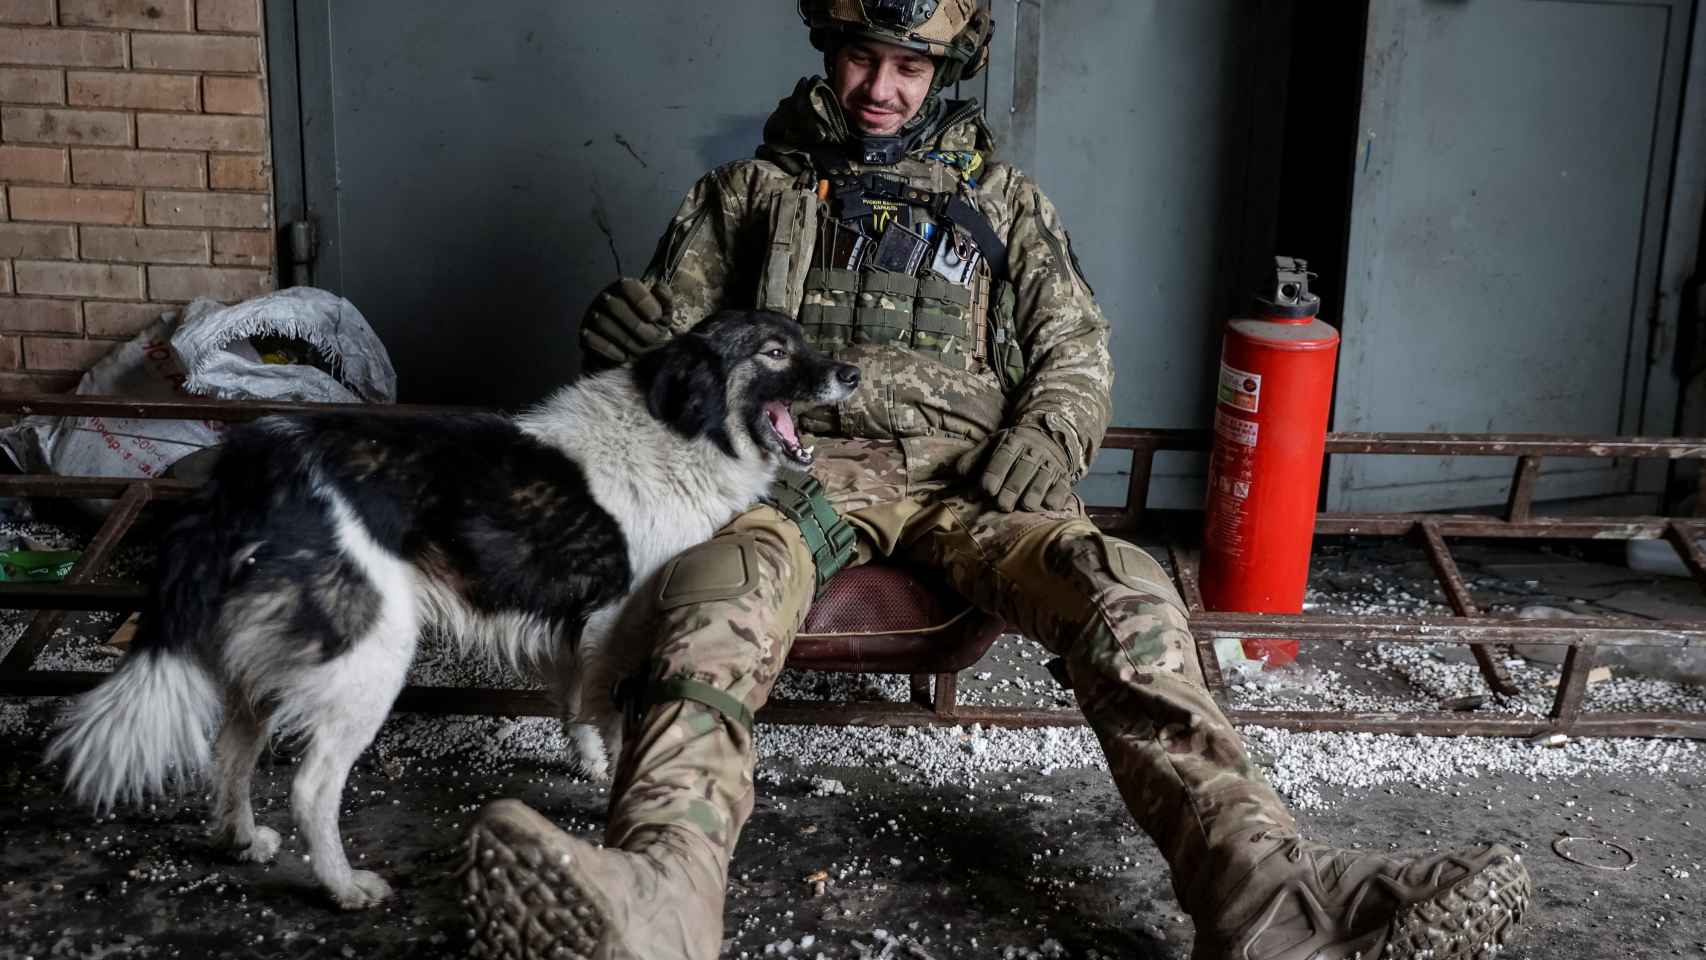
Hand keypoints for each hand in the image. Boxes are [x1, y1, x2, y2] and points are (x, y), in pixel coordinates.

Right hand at [580, 278, 672, 369]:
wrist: (633, 346)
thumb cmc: (650, 326)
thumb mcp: (663, 313)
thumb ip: (665, 299)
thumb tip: (658, 287)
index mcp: (624, 287)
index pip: (627, 286)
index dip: (643, 303)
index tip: (656, 318)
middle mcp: (605, 297)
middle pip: (614, 307)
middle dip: (637, 327)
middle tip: (651, 340)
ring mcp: (592, 315)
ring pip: (602, 323)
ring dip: (625, 340)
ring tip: (638, 350)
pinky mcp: (584, 333)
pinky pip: (590, 339)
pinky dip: (609, 349)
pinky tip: (623, 356)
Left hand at [955, 425, 1075, 511]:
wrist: (1049, 436)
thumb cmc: (1013, 446)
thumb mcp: (992, 444)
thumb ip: (974, 458)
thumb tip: (958, 473)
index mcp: (1012, 442)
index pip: (1002, 457)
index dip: (994, 474)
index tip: (987, 489)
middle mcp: (1033, 452)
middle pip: (1021, 473)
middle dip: (1011, 490)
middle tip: (1002, 505)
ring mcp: (1050, 465)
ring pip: (1041, 482)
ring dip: (1032, 496)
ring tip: (1023, 507)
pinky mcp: (1063, 478)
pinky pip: (1061, 489)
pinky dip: (1054, 498)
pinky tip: (1046, 506)